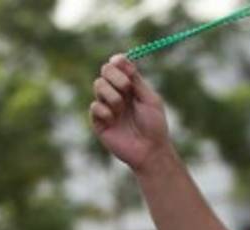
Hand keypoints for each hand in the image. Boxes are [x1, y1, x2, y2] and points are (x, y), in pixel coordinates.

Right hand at [89, 54, 171, 171]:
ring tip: (122, 109)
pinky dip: (105, 111)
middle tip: (127, 88)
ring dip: (112, 95)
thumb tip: (122, 59)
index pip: (117, 66)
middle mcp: (116, 93)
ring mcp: (106, 106)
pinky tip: (114, 120)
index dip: (117, 62)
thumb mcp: (149, 99)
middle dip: (115, 76)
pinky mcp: (98, 121)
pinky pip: (95, 106)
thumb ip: (136, 81)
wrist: (150, 150)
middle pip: (105, 71)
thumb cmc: (154, 126)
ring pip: (98, 85)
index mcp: (130, 87)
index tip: (121, 62)